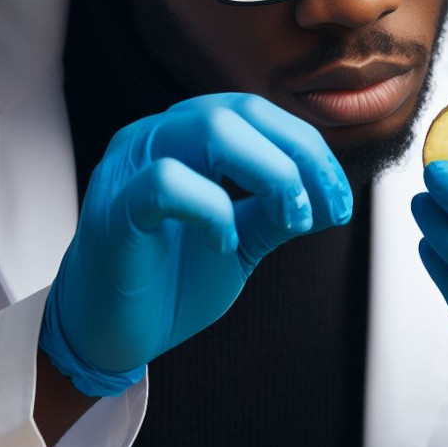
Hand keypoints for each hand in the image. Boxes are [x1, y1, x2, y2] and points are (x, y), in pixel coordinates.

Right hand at [41, 93, 352, 394]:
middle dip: (299, 158)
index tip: (338, 201)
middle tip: (322, 209)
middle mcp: (156, 138)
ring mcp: (129, 168)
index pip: (257, 115)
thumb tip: (329, 199)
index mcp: (185, 139)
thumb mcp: (239, 242)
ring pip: (208, 129)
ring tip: (289, 220)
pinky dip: (212, 210)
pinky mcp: (114, 210)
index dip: (309, 150)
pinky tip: (225, 244)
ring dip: (269, 174)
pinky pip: (166, 183)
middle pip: (240, 111)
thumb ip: (275, 213)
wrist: (109, 334)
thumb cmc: (168, 283)